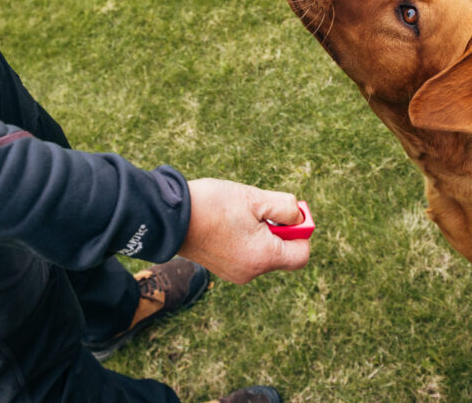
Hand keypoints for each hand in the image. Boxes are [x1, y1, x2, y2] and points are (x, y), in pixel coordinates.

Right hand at [177, 178, 310, 283]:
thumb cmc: (214, 205)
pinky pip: (246, 254)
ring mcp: (235, 272)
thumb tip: (299, 219)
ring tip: (239, 215)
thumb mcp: (256, 198)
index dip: (301, 231)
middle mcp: (252, 272)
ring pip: (263, 253)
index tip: (287, 213)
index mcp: (264, 257)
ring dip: (261, 233)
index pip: (301, 254)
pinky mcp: (222, 268)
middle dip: (278, 230)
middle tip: (260, 209)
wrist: (170, 217)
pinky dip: (245, 239)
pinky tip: (227, 223)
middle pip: (282, 254)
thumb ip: (286, 208)